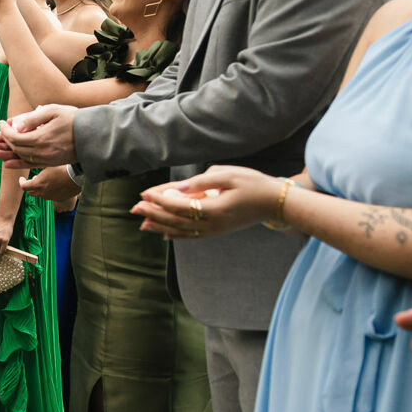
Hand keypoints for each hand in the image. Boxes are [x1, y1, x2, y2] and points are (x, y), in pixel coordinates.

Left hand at [0, 105, 76, 168]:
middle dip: (3, 142)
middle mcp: (42, 152)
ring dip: (6, 154)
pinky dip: (17, 163)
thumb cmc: (73, 119)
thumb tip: (15, 126)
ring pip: (21, 158)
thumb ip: (33, 118)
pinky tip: (8, 162)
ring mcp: (47, 159)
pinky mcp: (51, 163)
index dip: (4, 131)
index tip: (1, 123)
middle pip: (15, 148)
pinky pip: (30, 165)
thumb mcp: (53, 111)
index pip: (15, 137)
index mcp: (41, 138)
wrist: (93, 136)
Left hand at [20, 165, 80, 206]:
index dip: (21, 182)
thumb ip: (37, 166)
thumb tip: (29, 162)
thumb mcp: (47, 165)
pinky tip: (55, 184)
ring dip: (40, 189)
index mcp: (38, 184)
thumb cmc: (62, 168)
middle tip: (34, 179)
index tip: (22, 178)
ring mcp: (51, 197)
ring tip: (46, 181)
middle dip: (30, 186)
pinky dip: (49, 191)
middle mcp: (43, 193)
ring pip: (41, 194)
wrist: (77, 177)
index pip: (24, 187)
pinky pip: (50, 196)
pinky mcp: (58, 199)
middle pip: (31, 192)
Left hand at [131, 166, 277, 239]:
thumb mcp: (228, 175)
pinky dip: (177, 235)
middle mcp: (213, 223)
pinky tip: (165, 234)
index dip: (159, 199)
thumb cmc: (254, 183)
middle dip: (154, 213)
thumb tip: (178, 188)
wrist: (276, 202)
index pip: (179, 206)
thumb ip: (201, 182)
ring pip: (182, 231)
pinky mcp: (219, 231)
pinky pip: (193, 236)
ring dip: (161, 226)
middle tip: (134, 208)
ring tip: (142, 223)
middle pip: (176, 220)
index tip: (144, 193)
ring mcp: (216, 230)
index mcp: (214, 209)